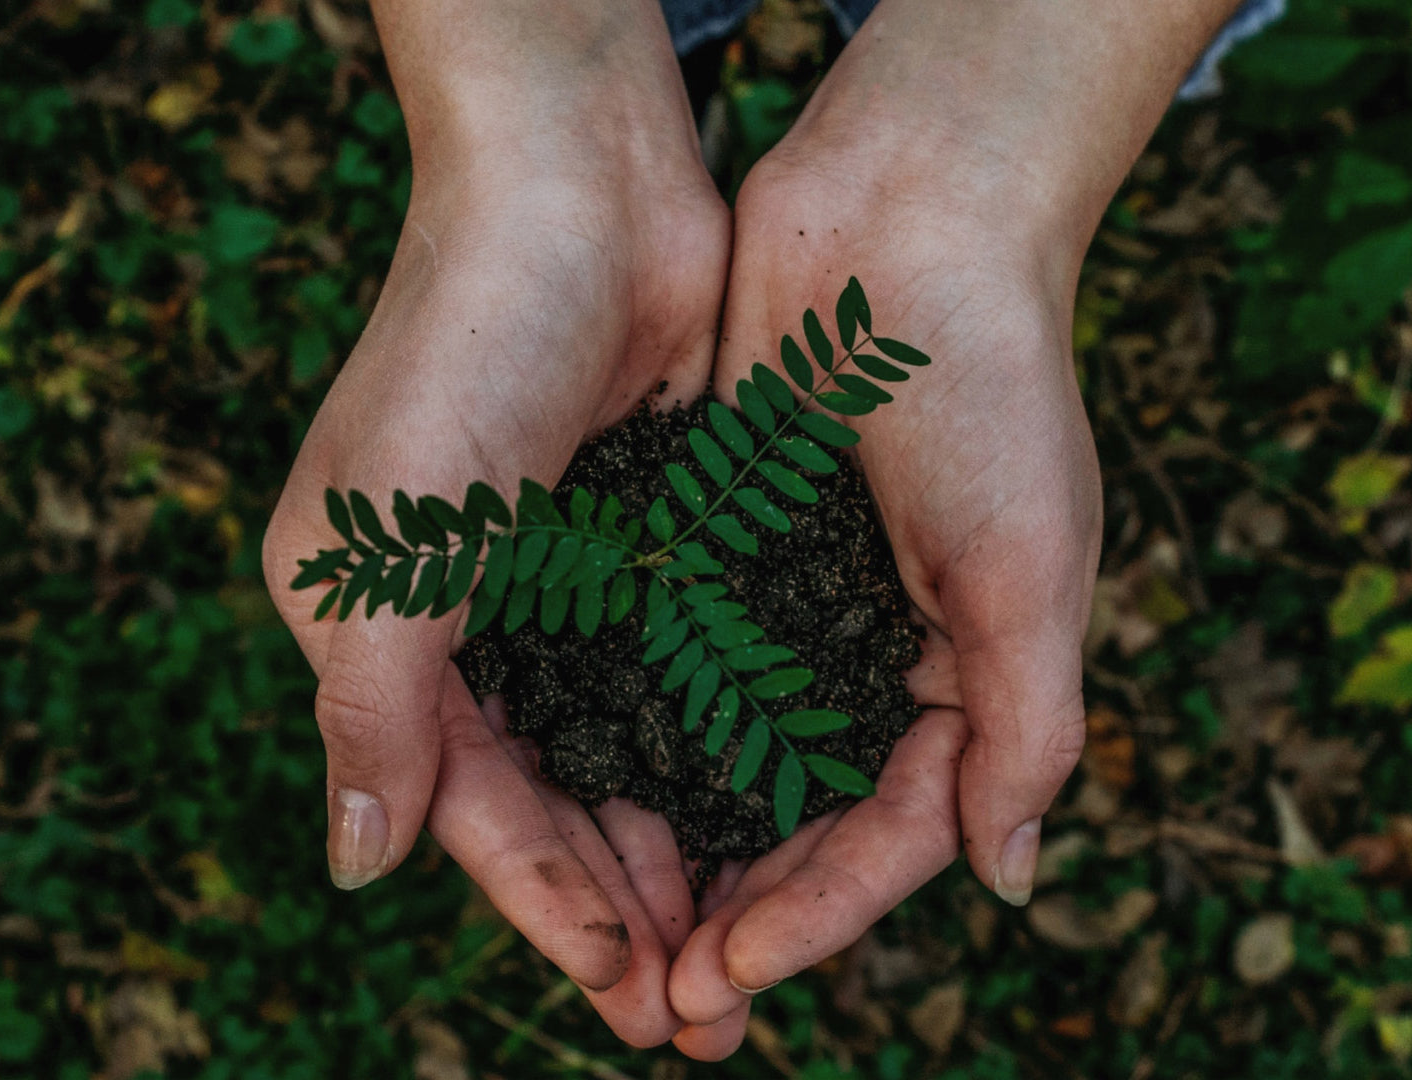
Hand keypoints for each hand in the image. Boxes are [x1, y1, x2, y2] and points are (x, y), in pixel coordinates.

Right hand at [262, 0, 729, 1044]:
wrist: (579, 194)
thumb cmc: (460, 354)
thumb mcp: (384, 545)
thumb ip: (370, 710)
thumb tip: (354, 865)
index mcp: (390, 634)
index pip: (472, 807)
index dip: (545, 905)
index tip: (626, 989)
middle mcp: (483, 623)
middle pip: (559, 801)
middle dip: (625, 907)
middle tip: (701, 1014)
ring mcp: (577, 587)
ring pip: (632, 754)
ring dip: (682, 850)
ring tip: (745, 947)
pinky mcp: (659, 546)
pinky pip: (692, 676)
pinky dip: (723, 750)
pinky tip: (772, 817)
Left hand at [668, 139, 1100, 1059]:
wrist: (907, 221)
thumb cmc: (991, 389)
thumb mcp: (1034, 568)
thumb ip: (1028, 728)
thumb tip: (1009, 881)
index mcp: (957, 675)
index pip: (886, 832)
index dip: (817, 914)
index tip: (731, 976)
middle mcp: (863, 653)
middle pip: (794, 818)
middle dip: (735, 911)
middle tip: (661, 1005)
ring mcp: (783, 602)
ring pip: (719, 757)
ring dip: (672, 845)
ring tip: (611, 935)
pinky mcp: (712, 545)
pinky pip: (668, 659)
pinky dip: (631, 729)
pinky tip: (577, 789)